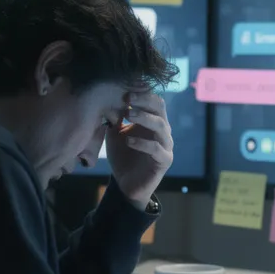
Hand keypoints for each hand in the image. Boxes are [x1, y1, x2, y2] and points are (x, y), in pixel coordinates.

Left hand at [107, 91, 171, 208]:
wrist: (126, 184)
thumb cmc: (123, 155)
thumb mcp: (115, 133)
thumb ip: (116, 118)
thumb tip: (108, 97)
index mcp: (153, 121)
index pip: (153, 100)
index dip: (141, 92)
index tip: (124, 89)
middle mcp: (163, 130)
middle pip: (160, 108)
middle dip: (144, 100)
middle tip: (128, 97)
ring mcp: (166, 145)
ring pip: (161, 126)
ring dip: (144, 117)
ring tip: (127, 114)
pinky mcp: (165, 161)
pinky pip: (157, 149)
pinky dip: (142, 143)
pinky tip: (128, 141)